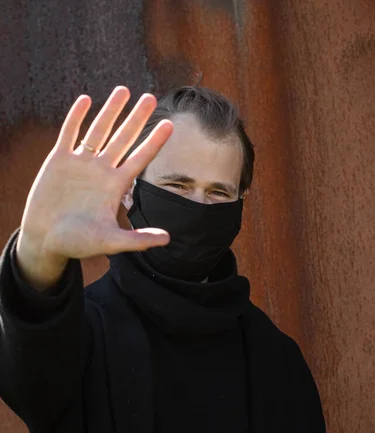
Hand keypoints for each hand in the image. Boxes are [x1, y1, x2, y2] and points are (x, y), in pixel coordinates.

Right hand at [16, 86, 172, 288]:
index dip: (154, 142)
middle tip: (150, 97)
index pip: (140, 158)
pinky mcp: (58, 160)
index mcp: (115, 186)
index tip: (171, 124)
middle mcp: (101, 171)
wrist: (46, 240)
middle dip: (136, 118)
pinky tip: (86, 100)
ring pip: (98, 130)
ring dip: (110, 110)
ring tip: (123, 90)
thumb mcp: (110, 242)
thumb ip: (138, 239)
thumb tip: (168, 239)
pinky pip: (69, 133)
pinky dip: (76, 117)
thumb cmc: (78, 243)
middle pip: (123, 138)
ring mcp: (81, 163)